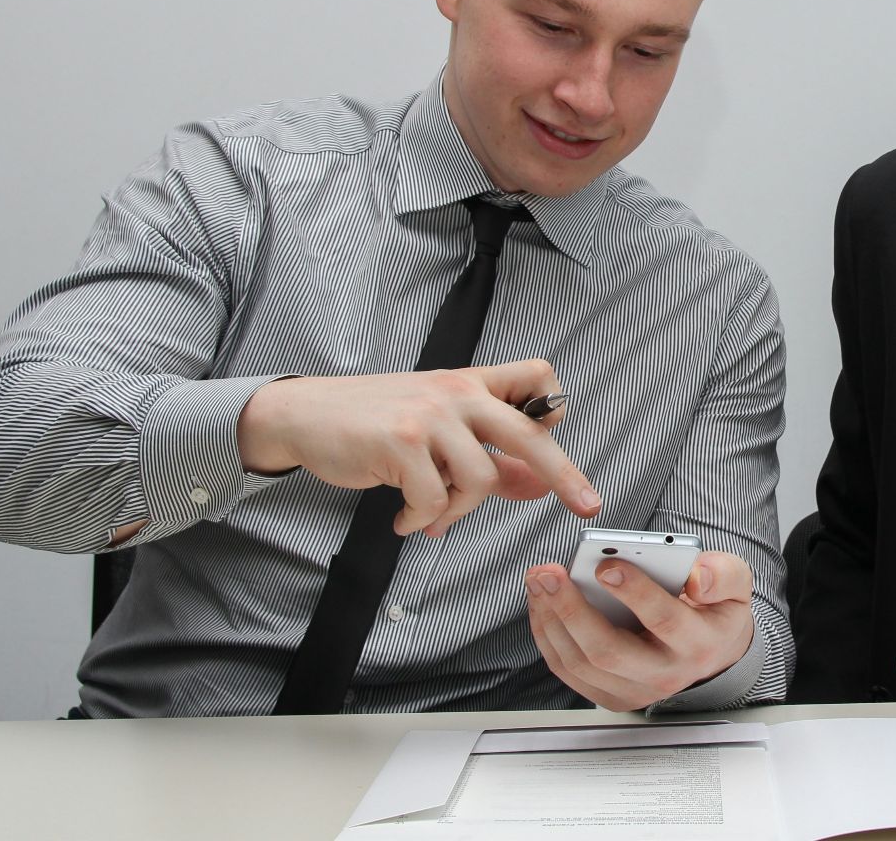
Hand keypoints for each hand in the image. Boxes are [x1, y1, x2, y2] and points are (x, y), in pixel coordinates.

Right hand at [235, 358, 599, 535]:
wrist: (308, 415)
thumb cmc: (376, 422)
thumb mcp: (438, 431)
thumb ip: (490, 457)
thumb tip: (539, 485)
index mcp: (471, 383)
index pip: (535, 376)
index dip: (552, 406)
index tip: (557, 433)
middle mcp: (456, 392)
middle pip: (528, 433)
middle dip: (564, 474)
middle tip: (587, 505)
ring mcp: (429, 416)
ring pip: (479, 480)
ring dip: (457, 511)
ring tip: (431, 513)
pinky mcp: (400, 442)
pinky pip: (435, 500)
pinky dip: (423, 519)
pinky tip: (406, 517)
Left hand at [525, 550, 754, 710]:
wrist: (711, 651)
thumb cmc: (714, 609)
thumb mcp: (735, 584)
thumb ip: (722, 575)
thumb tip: (695, 578)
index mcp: (698, 643)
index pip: (663, 620)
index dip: (634, 592)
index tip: (606, 565)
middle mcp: (665, 675)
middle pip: (608, 651)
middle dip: (572, 609)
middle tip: (548, 572)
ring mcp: (635, 692)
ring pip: (581, 663)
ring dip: (551, 620)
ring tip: (538, 580)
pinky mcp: (611, 696)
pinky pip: (569, 670)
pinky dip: (548, 635)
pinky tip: (541, 602)